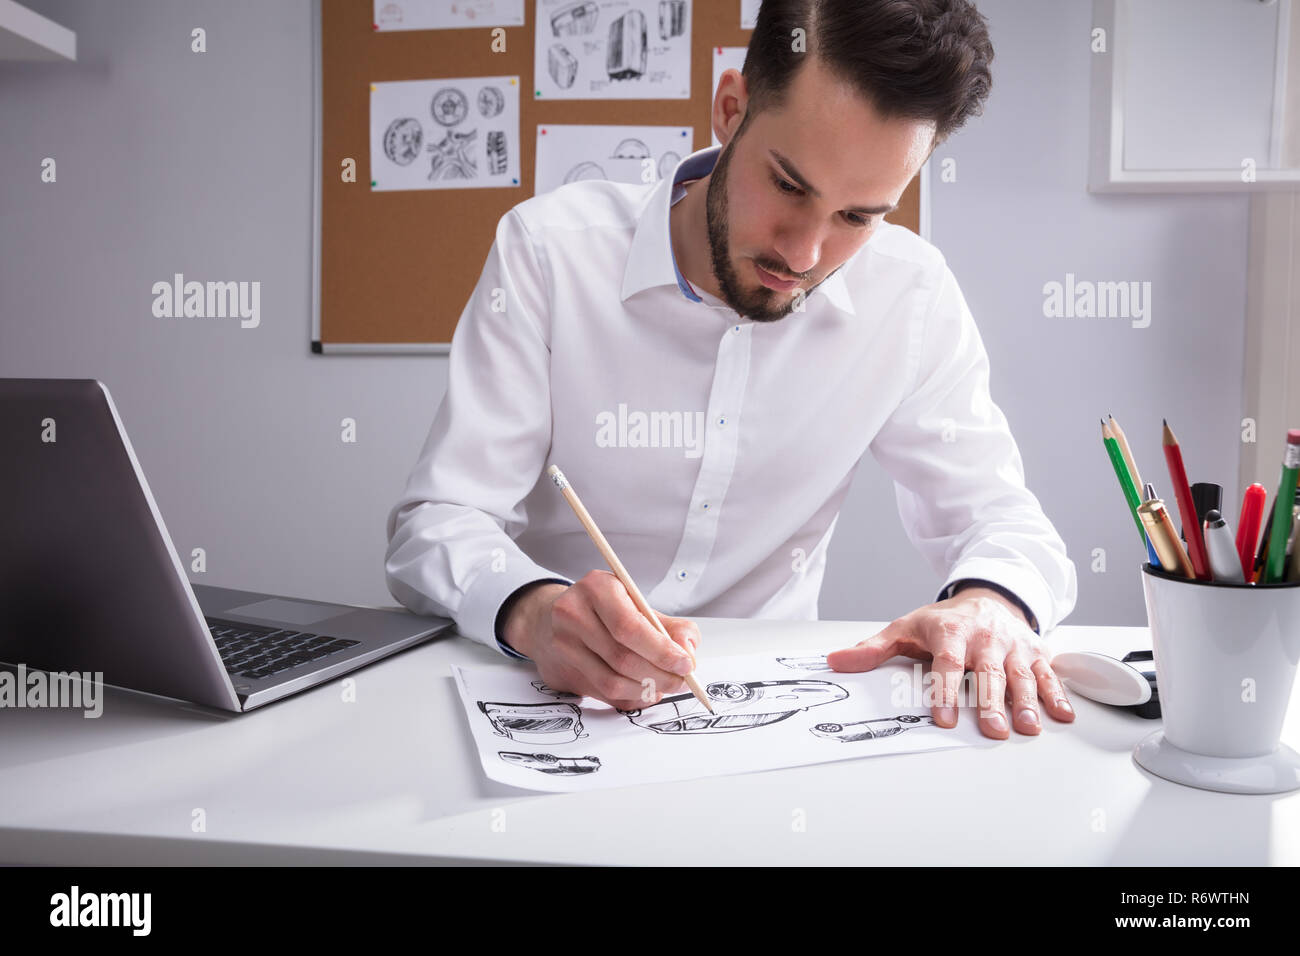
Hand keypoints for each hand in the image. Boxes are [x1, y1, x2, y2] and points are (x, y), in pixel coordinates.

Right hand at [501, 570, 700, 709]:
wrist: (549, 618)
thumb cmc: (602, 610)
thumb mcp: (636, 604)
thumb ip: (670, 627)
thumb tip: (688, 652)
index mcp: (597, 588)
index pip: (630, 626)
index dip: (661, 650)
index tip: (685, 664)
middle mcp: (573, 614)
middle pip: (622, 658)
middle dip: (659, 675)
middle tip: (681, 681)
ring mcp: (563, 645)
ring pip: (611, 682)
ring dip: (646, 690)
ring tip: (664, 686)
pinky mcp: (561, 672)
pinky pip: (603, 695)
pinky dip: (630, 697)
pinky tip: (643, 691)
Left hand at [825, 587, 1073, 738]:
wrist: (987, 597)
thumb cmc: (943, 621)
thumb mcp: (905, 628)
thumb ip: (872, 649)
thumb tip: (836, 662)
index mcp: (952, 632)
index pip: (948, 663)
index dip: (945, 690)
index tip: (942, 717)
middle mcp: (986, 637)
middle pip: (988, 672)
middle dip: (991, 702)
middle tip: (993, 730)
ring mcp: (1013, 645)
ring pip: (1022, 675)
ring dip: (1027, 702)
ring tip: (1028, 727)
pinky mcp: (1036, 652)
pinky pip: (1048, 674)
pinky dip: (1057, 694)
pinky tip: (1062, 716)